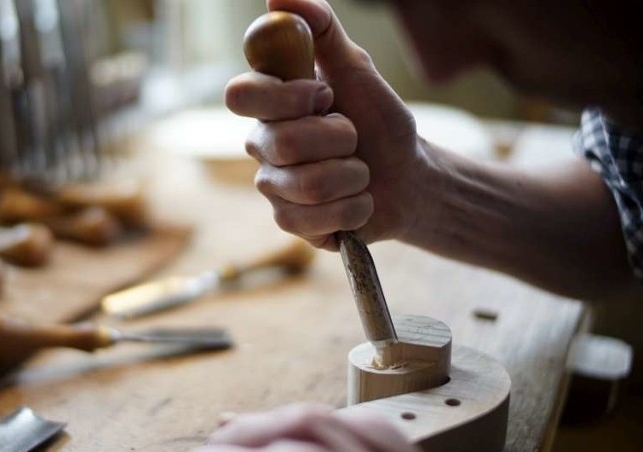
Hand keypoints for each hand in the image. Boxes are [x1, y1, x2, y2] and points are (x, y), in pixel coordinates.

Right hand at [226, 0, 429, 249]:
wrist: (409, 177)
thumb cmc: (379, 121)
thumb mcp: (357, 68)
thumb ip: (322, 30)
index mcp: (270, 106)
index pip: (239, 94)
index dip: (284, 96)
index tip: (325, 95)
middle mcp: (263, 146)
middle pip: (281, 143)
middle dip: (338, 139)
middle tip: (354, 136)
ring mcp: (274, 188)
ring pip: (305, 184)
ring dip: (352, 176)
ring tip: (360, 172)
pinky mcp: (290, 223)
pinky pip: (314, 220)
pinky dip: (353, 209)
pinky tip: (358, 202)